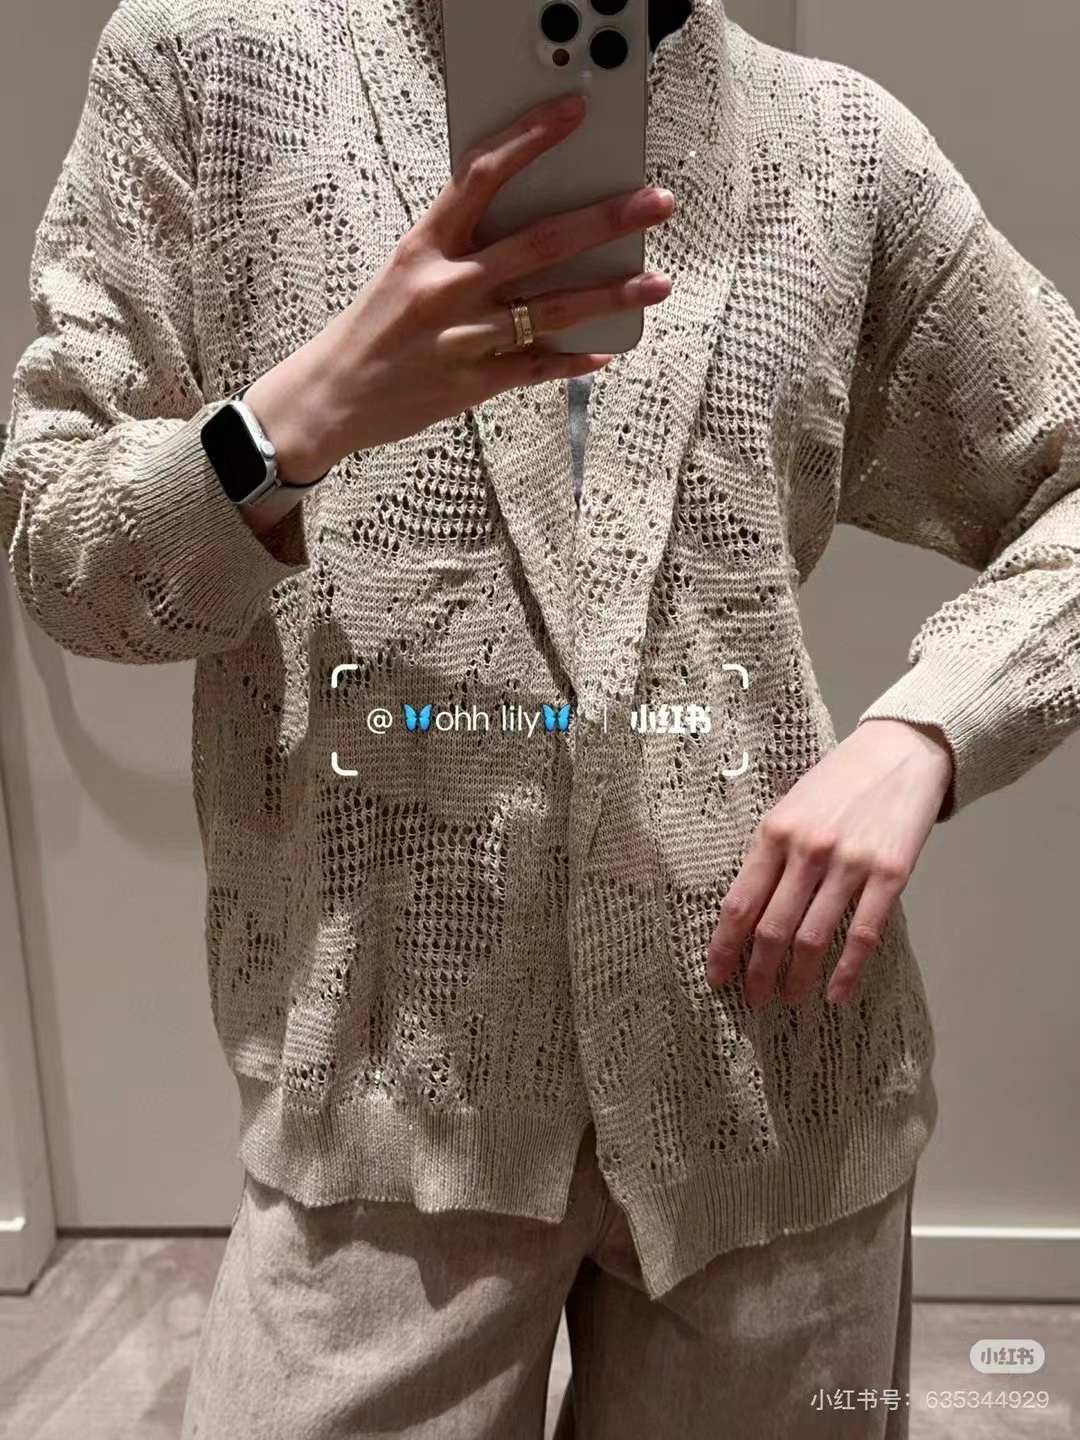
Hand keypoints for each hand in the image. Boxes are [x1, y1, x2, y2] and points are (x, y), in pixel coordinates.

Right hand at [244, 91, 675, 479]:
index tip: (573, 114)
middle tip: (655, 204)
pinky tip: (605, 352)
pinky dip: (572, 360)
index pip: (481, 177)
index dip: (531, 140)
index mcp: (426, 245)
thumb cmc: (374, 328)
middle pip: (538, 243)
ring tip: (656, 284)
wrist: (333, 396)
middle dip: (605, 221)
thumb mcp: (405, 268)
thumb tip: (526, 222)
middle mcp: (447, 286)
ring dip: (609, 296)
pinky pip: (535, 369)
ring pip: (550, 309)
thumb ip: (459, 244)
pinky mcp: (472, 384)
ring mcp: (462, 337)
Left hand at [706, 718, 953, 1006]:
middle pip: (772, 928)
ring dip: (797, 976)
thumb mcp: (790, 807)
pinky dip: (846, 971)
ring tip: (788, 997)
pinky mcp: (890, 875)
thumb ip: (769, 853)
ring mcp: (850, 864)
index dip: (724, 946)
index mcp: (775, 831)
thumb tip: (744, 911)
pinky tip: (835, 994)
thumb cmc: (838, 783)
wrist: (900, 753)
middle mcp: (808, 850)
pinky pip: (863, 934)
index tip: (715, 976)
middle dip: (758, 971)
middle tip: (752, 998)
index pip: (739, 903)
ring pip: (813, 937)